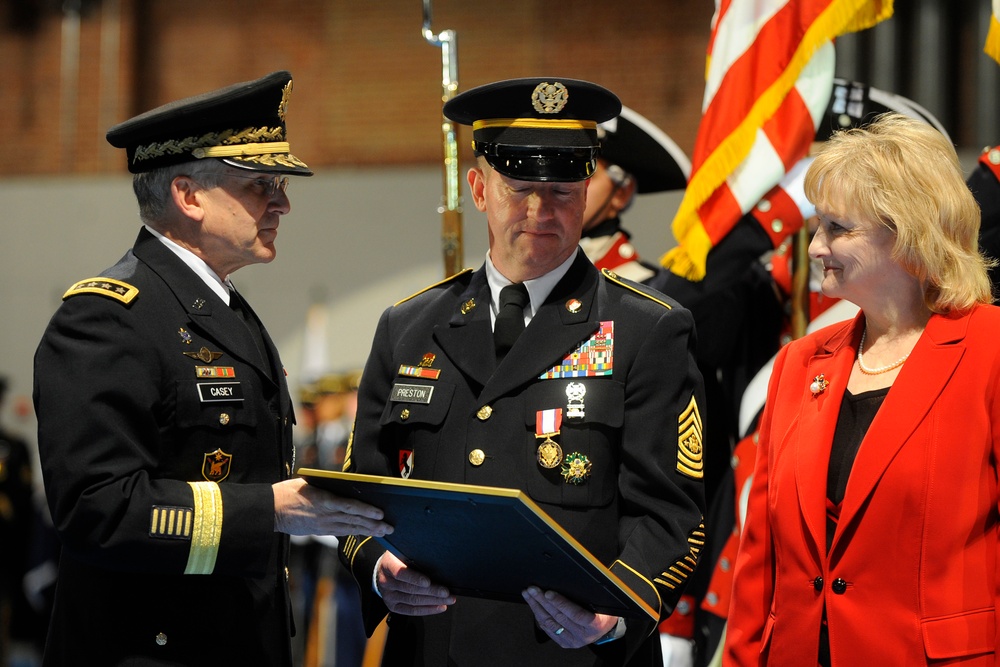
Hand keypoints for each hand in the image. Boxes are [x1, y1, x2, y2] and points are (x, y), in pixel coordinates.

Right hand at [273, 477, 392, 536]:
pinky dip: (354, 531)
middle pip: (354, 520)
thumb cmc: (288, 492)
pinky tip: (365, 532)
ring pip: (350, 528)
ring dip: (368, 531)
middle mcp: (325, 515)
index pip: (350, 506)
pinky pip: (340, 531)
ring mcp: (322, 525)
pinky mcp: (319, 531)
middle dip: (373, 525)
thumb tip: (347, 486)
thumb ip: (328, 487)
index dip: (366, 511)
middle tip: (389, 528)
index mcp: (323, 500)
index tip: (380, 513)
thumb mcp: (309, 483)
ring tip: (382, 533)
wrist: (270, 510)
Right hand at [376, 551, 454, 615]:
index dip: (415, 578)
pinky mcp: (393, 606)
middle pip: (410, 589)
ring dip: (433, 601)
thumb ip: (414, 556)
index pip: (400, 572)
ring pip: (413, 601)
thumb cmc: (398, 560)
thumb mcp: (402, 552)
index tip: (428, 582)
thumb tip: (435, 559)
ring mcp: (389, 596)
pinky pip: (412, 610)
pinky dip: (428, 609)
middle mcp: (386, 582)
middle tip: (446, 592)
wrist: (383, 571)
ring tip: (448, 599)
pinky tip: (439, 607)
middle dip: (431, 591)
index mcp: (388, 565)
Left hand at [521, 586, 617, 647]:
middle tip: (533, 589)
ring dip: (537, 607)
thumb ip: (588, 594)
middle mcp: (583, 635)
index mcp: (595, 625)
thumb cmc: (603, 611)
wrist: (605, 627)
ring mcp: (572, 641)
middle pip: (559, 617)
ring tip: (529, 595)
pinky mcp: (564, 642)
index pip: (575, 614)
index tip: (548, 593)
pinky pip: (548, 629)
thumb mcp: (603, 601)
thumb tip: (570, 581)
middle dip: (543, 601)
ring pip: (550, 623)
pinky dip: (539, 617)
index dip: (560, 603)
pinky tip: (534, 606)